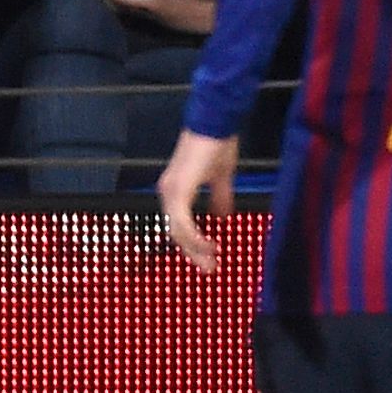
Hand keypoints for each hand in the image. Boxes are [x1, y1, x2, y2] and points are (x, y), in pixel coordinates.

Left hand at [155, 128, 239, 272]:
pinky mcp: (178, 189)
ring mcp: (171, 191)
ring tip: (211, 262)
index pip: (178, 225)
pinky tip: (209, 245)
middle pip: (175, 232)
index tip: (208, 259)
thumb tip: (222, 216)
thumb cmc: (217, 144)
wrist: (215, 123)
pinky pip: (182, 223)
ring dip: (194, 249)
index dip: (192, 243)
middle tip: (209, 269)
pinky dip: (195, 237)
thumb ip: (220, 197)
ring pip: (177, 231)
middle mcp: (168, 192)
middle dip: (193, 253)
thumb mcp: (221, 177)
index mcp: (175, 190)